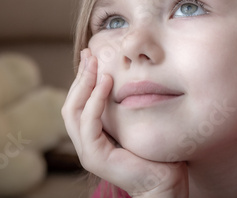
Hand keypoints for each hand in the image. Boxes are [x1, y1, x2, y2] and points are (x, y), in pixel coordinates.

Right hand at [62, 49, 188, 197]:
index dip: (83, 78)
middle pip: (71, 103)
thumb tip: (128, 78)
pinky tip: (106, 83)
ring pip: (73, 111)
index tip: (91, 55)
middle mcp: (86, 142)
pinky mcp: (95, 157)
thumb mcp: (137, 120)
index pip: (79, 102)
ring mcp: (88, 151)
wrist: (166, 183)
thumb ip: (126, 105)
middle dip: (80, 76)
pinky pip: (89, 123)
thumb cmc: (157, 152)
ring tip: (95, 63)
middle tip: (89, 53)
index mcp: (93, 134)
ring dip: (84, 84)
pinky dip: (95, 101)